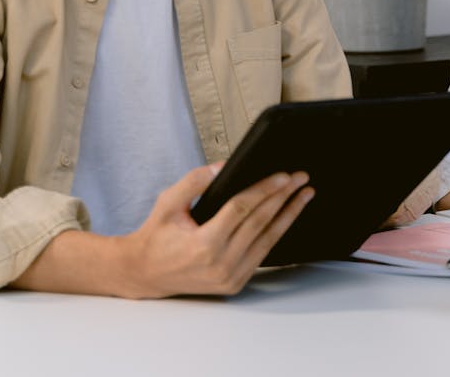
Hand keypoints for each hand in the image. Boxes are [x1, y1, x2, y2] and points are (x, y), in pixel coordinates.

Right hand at [118, 163, 312, 297]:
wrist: (145, 273)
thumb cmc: (156, 237)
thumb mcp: (168, 203)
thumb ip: (194, 182)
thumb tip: (223, 166)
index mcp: (204, 244)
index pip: (243, 209)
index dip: (265, 190)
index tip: (284, 176)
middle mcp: (220, 263)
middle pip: (260, 222)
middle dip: (283, 197)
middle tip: (301, 179)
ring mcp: (230, 277)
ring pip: (268, 239)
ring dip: (289, 215)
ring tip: (304, 196)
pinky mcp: (234, 283)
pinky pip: (262, 254)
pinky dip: (276, 234)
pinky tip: (287, 217)